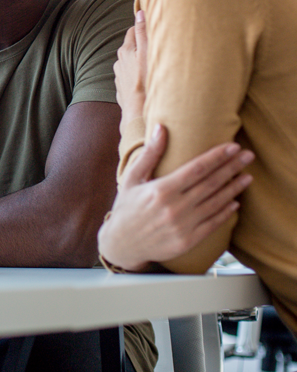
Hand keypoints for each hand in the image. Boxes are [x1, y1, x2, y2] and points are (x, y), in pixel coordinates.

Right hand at [97, 124, 253, 271]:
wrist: (122, 244)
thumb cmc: (126, 208)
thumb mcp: (132, 178)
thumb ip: (150, 154)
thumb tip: (160, 128)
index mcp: (161, 189)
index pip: (197, 168)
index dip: (217, 156)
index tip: (233, 146)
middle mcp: (175, 207)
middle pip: (211, 183)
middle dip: (232, 167)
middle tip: (248, 156)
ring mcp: (183, 226)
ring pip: (216, 203)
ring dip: (234, 189)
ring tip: (247, 177)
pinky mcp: (188, 241)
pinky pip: (213, 224)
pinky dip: (226, 212)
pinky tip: (235, 202)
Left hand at [114, 10, 147, 133]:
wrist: (138, 113)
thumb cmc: (146, 83)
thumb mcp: (148, 54)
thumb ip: (143, 33)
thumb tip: (139, 12)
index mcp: (125, 51)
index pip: (133, 31)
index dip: (143, 28)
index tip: (154, 28)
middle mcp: (119, 62)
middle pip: (132, 47)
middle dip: (142, 45)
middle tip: (158, 46)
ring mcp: (120, 76)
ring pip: (131, 63)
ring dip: (141, 62)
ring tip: (155, 65)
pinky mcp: (123, 89)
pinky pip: (132, 77)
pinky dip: (139, 75)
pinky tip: (148, 80)